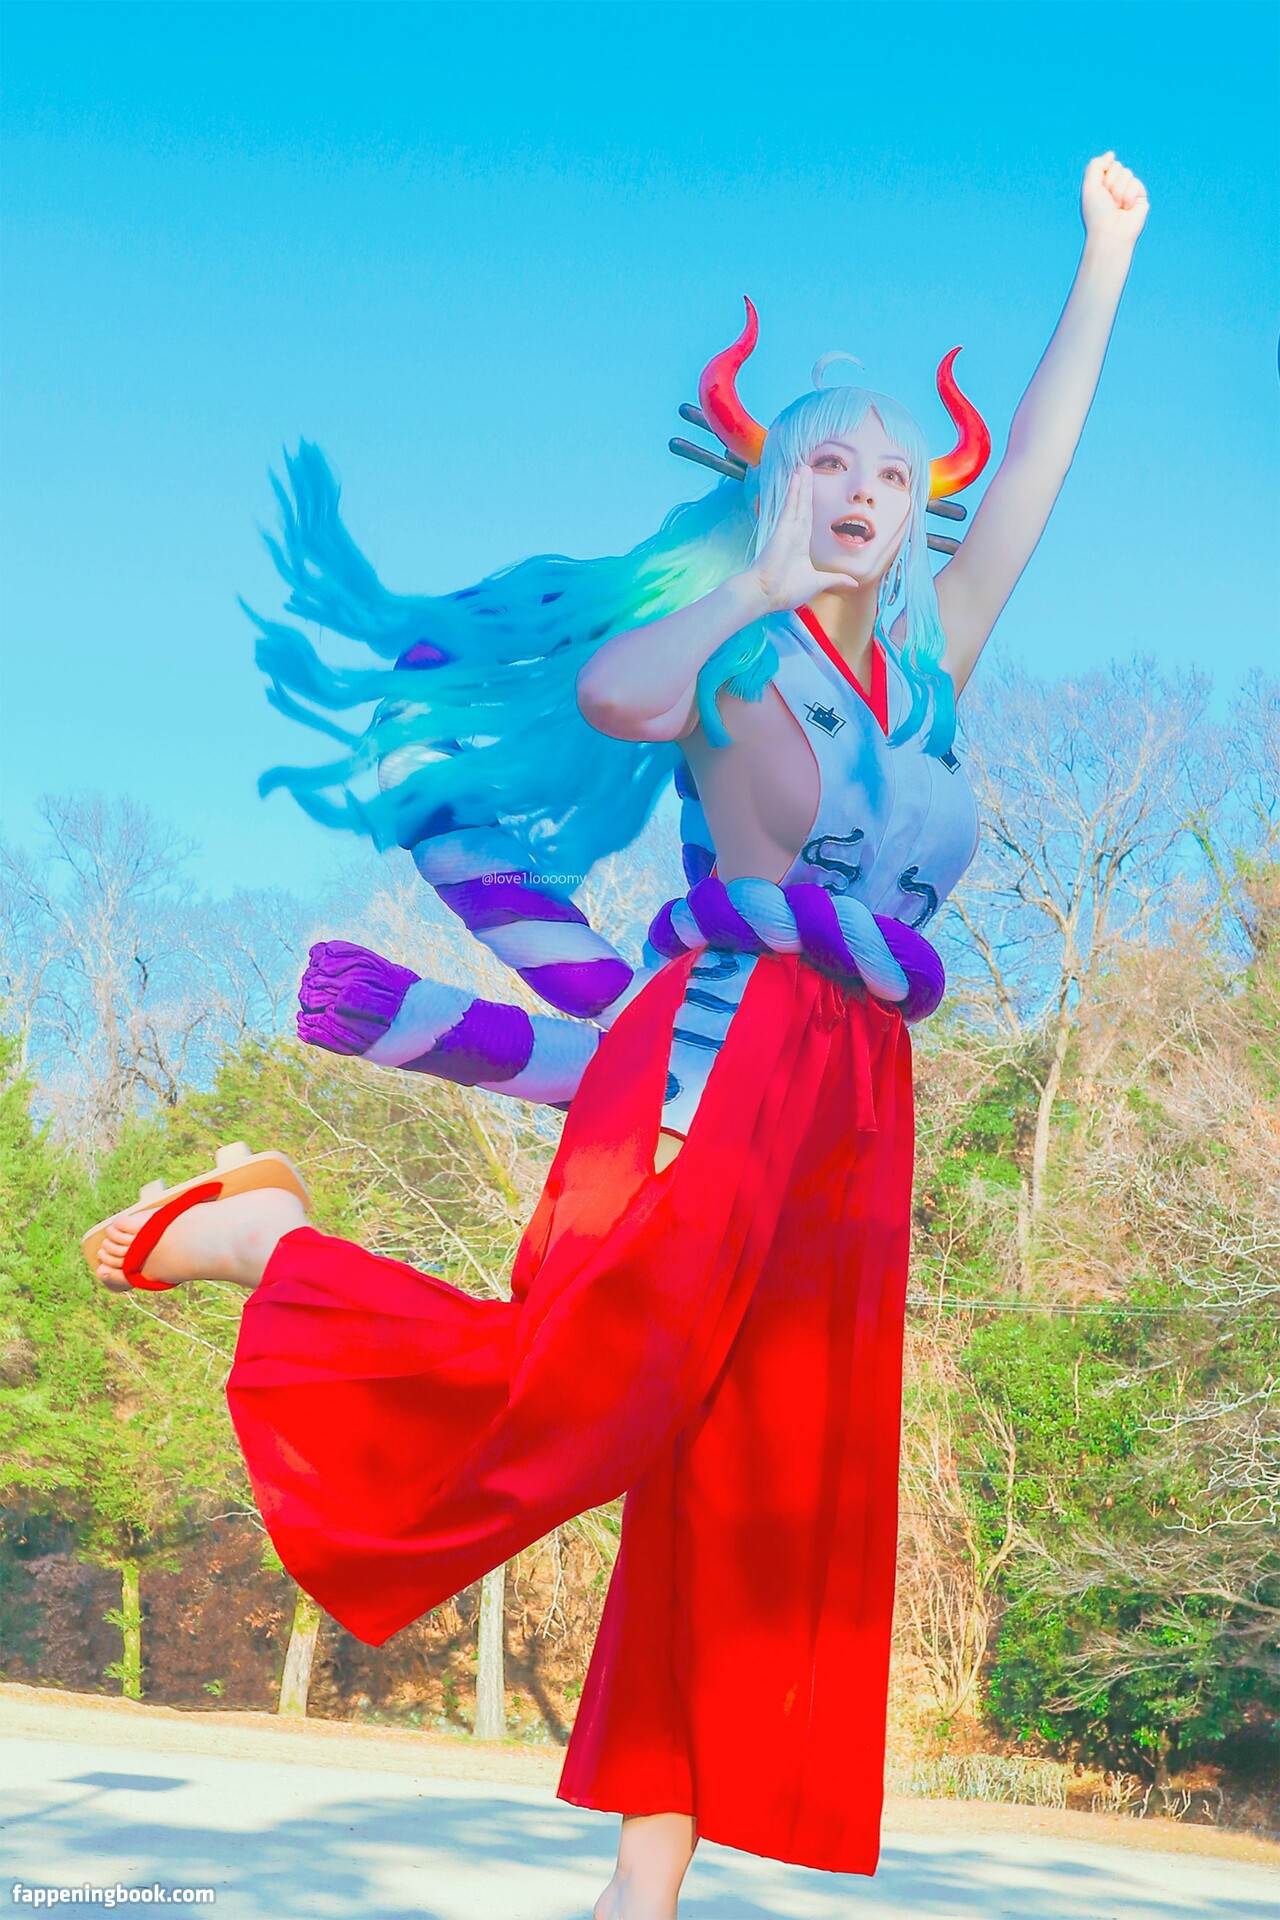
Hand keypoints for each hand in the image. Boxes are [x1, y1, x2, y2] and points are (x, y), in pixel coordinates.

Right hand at [742, 465, 852, 614]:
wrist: (767, 594)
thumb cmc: (787, 591)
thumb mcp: (818, 582)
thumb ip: (835, 579)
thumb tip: (854, 581)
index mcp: (801, 545)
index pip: (807, 518)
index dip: (809, 502)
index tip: (811, 489)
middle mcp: (794, 534)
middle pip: (803, 505)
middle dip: (805, 487)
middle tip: (807, 469)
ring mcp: (788, 530)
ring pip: (797, 502)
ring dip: (801, 484)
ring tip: (803, 467)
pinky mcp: (782, 529)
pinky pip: (790, 506)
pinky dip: (793, 491)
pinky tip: (796, 477)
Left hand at [1081, 151, 1148, 250]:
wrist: (1110, 233)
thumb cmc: (1097, 214)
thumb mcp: (1089, 186)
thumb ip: (1096, 165)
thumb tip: (1111, 154)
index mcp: (1102, 184)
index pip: (1107, 164)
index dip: (1102, 174)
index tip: (1099, 190)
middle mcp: (1115, 187)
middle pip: (1117, 166)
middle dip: (1111, 182)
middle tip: (1108, 200)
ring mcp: (1128, 191)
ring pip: (1127, 173)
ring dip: (1119, 191)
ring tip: (1117, 206)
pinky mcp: (1140, 197)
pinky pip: (1136, 183)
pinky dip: (1129, 195)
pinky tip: (1127, 208)